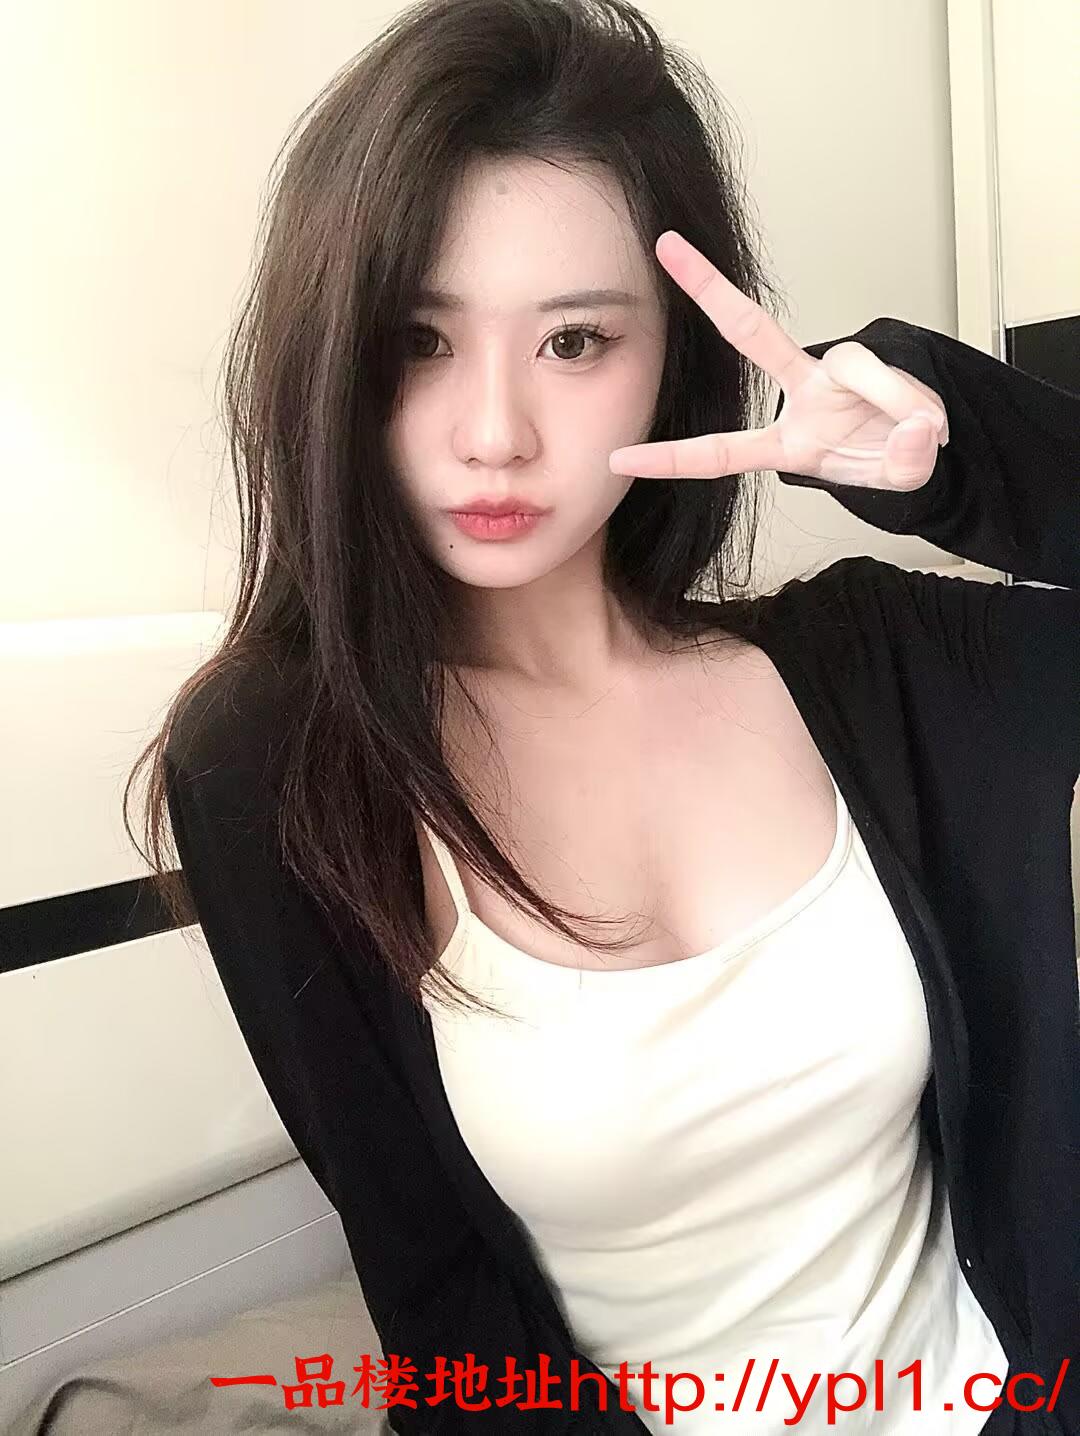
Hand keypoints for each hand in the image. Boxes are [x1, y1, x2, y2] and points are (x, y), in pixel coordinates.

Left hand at [609, 231, 948, 491]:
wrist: (926, 444)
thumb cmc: (890, 461)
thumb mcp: (894, 478)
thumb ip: (900, 462)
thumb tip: (912, 431)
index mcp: (787, 442)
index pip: (718, 451)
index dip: (670, 458)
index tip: (621, 457)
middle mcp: (802, 394)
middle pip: (750, 332)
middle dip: (708, 287)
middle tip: (666, 247)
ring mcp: (834, 372)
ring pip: (854, 367)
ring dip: (891, 400)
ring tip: (916, 435)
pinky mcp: (869, 361)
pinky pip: (887, 372)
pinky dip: (912, 400)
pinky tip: (927, 423)